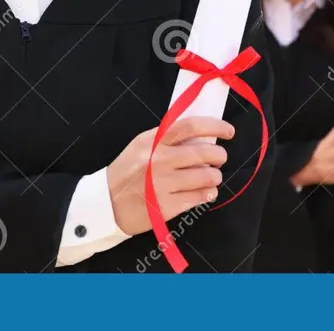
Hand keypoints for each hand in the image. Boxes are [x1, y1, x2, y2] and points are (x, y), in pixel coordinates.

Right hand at [107, 116, 232, 235]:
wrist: (104, 203)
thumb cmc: (127, 171)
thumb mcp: (142, 145)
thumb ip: (168, 137)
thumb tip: (202, 132)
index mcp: (153, 140)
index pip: (191, 126)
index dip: (215, 126)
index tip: (228, 131)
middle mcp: (159, 160)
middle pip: (204, 152)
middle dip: (220, 155)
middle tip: (219, 158)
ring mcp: (163, 185)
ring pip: (207, 176)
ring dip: (215, 176)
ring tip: (211, 176)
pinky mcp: (166, 207)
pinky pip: (199, 197)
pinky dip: (208, 193)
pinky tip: (205, 191)